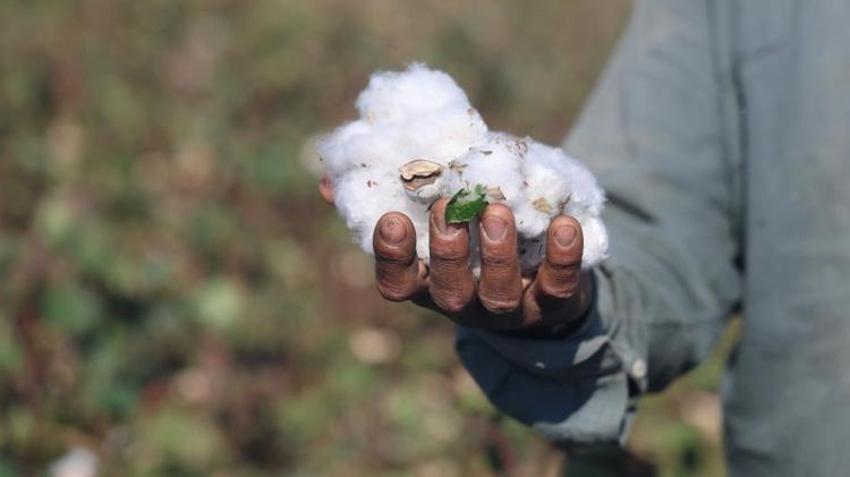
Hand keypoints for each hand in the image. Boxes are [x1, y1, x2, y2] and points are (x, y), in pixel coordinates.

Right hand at [318, 174, 592, 331]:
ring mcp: (509, 308)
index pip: (397, 284)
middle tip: (450, 209)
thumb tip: (328, 181)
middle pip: (448, 292)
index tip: (391, 219)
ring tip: (498, 209)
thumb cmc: (472, 239)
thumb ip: (391, 197)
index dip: (391, 257)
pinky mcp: (554, 303)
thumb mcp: (431, 219)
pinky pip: (559, 289)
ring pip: (498, 295)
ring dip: (496, 254)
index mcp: (428, 283)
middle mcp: (464, 303)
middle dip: (447, 251)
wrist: (542, 278)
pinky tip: (563, 224)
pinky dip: (562, 258)